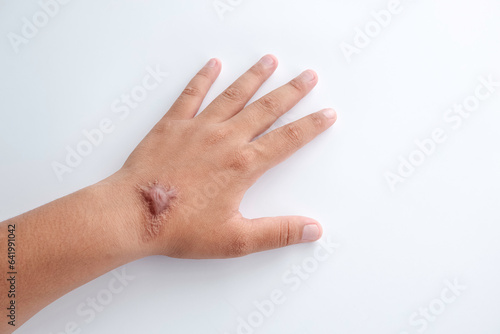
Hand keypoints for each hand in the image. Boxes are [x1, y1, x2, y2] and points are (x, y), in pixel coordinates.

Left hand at [112, 54, 336, 258]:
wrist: (133, 214)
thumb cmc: (179, 227)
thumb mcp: (235, 239)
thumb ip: (277, 232)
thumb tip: (312, 229)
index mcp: (243, 165)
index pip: (288, 140)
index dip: (311, 126)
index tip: (327, 113)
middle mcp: (225, 139)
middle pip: (266, 109)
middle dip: (291, 92)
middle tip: (308, 77)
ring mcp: (199, 128)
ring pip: (234, 95)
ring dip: (254, 77)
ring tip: (270, 61)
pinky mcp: (173, 125)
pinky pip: (191, 94)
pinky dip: (203, 78)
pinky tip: (213, 65)